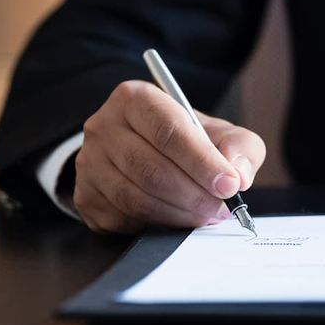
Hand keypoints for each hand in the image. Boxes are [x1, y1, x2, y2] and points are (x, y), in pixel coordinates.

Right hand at [73, 80, 265, 233]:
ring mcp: (89, 163)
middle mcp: (103, 126)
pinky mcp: (85, 196)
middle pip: (151, 168)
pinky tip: (178, 219)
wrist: (144, 150)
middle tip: (221, 208)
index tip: (229, 185)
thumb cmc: (186, 139)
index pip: (169, 131)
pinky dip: (157, 224)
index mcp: (136, 99)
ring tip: (206, 215)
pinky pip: (123, 218)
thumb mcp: (220, 132)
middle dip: (193, 194)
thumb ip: (239, 146)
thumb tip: (238, 174)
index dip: (202, 161)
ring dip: (178, 213)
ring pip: (135, 197)